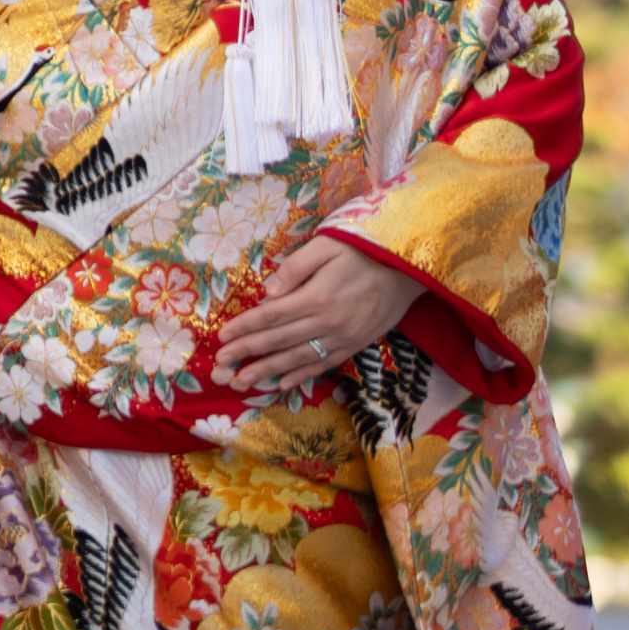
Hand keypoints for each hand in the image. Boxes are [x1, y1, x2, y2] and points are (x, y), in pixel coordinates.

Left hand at [216, 237, 419, 393]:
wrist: (408, 269)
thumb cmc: (361, 251)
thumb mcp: (325, 246)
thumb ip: (294, 268)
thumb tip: (267, 292)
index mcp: (316, 298)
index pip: (270, 317)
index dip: (244, 328)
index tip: (221, 337)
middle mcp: (327, 323)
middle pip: (279, 341)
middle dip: (247, 353)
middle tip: (221, 366)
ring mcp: (343, 338)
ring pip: (298, 359)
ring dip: (268, 371)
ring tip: (242, 381)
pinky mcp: (355, 345)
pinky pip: (323, 364)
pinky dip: (301, 376)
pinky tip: (281, 383)